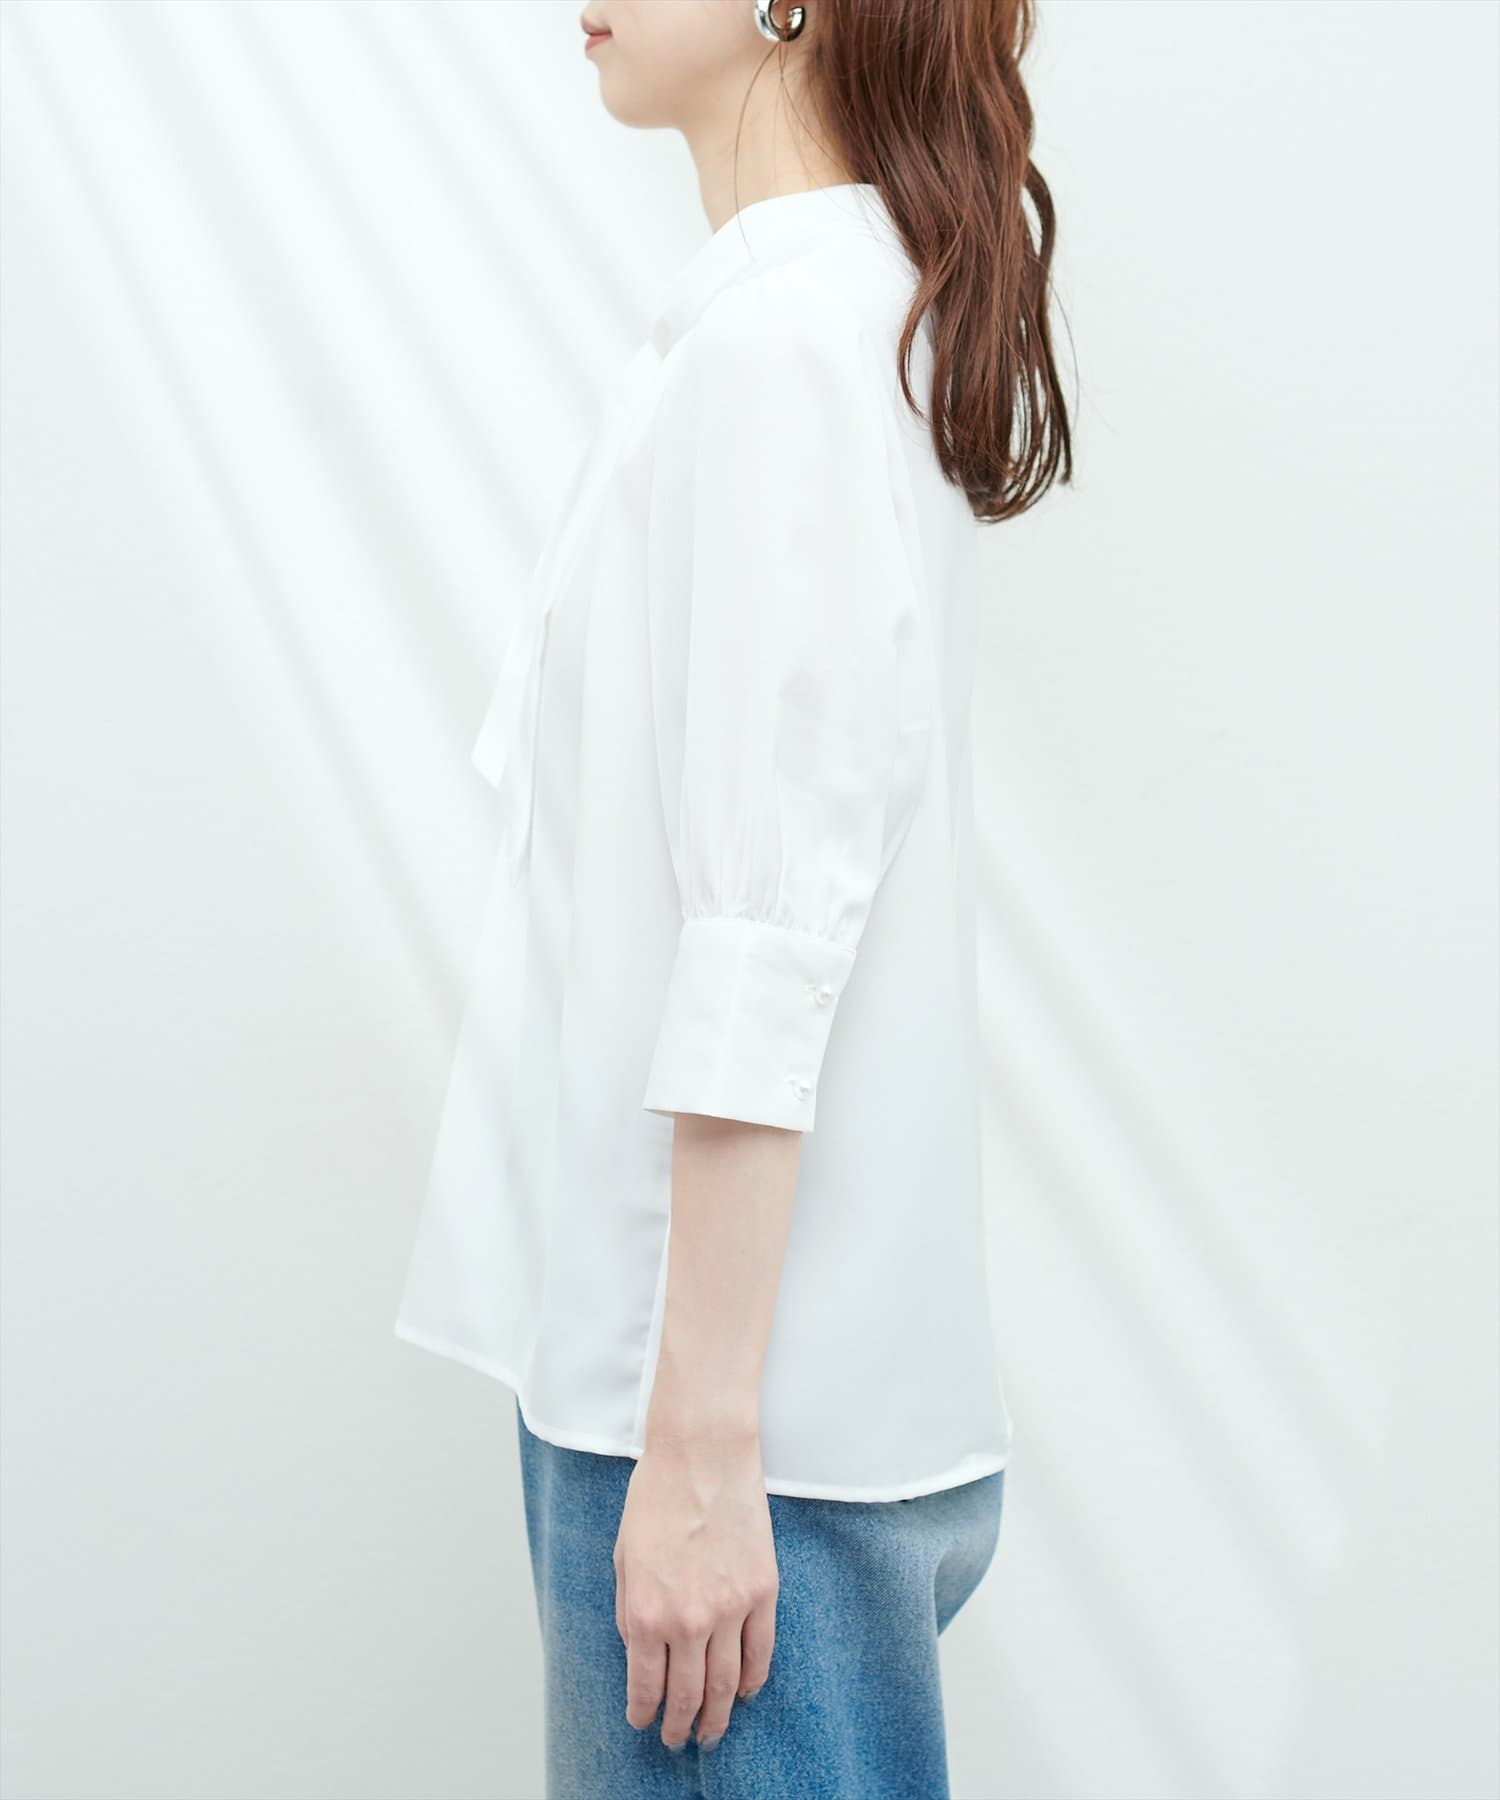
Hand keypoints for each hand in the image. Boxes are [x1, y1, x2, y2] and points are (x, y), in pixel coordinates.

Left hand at [613, 1422, 778, 1750]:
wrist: (702, 1455)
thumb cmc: (656, 1496)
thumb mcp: (623, 1557)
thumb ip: (630, 1610)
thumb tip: (640, 1650)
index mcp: (645, 1613)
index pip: (645, 1686)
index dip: (644, 1713)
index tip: (644, 1724)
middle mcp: (688, 1621)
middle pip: (687, 1696)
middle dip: (681, 1725)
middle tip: (679, 1739)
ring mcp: (730, 1609)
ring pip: (725, 1684)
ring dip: (717, 1716)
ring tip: (711, 1730)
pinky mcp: (763, 1592)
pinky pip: (761, 1652)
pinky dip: (752, 1680)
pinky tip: (744, 1692)